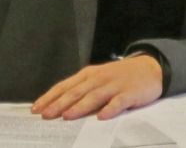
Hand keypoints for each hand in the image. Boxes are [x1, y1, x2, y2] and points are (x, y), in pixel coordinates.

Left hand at [32, 54, 162, 119]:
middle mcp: (98, 78)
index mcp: (88, 75)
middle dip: (59, 104)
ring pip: (94, 96)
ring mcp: (114, 85)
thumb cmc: (118, 77)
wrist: (149, 68)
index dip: (50, 97)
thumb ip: (82, 90)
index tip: (36, 109)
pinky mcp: (129, 93)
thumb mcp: (98, 78)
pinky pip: (118, 102)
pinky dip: (110, 109)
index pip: (64, 86)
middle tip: (46, 115)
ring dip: (80, 107)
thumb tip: (60, 106)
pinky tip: (102, 117)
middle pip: (76, 92)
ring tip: (67, 116)